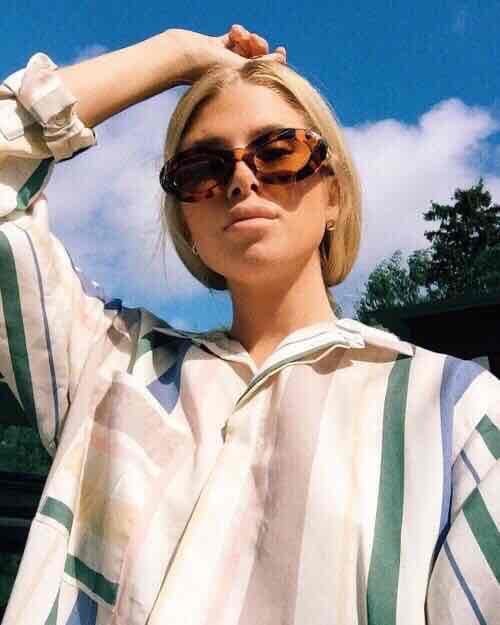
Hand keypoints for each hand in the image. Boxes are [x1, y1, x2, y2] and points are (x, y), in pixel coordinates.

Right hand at [166, 24, 286, 84]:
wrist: (183, 57)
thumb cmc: (210, 67)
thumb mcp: (241, 67)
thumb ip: (264, 63)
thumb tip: (282, 58)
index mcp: (240, 86)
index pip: (264, 74)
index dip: (275, 61)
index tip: (282, 50)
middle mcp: (233, 75)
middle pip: (257, 58)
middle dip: (259, 45)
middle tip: (253, 40)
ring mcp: (224, 60)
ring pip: (246, 46)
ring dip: (247, 37)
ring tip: (240, 36)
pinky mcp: (215, 47)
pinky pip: (233, 38)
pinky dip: (237, 33)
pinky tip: (233, 32)